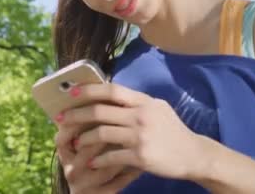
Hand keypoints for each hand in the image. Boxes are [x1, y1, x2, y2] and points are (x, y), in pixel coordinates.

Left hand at [56, 83, 202, 179]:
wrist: (193, 154)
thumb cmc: (172, 131)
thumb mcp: (158, 109)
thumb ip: (137, 103)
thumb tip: (111, 97)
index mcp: (144, 102)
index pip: (112, 91)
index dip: (89, 91)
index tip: (71, 93)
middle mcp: (141, 115)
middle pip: (101, 111)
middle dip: (76, 115)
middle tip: (62, 120)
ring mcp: (141, 136)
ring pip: (101, 133)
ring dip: (83, 139)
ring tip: (75, 143)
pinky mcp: (141, 156)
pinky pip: (111, 156)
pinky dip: (98, 160)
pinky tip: (92, 162)